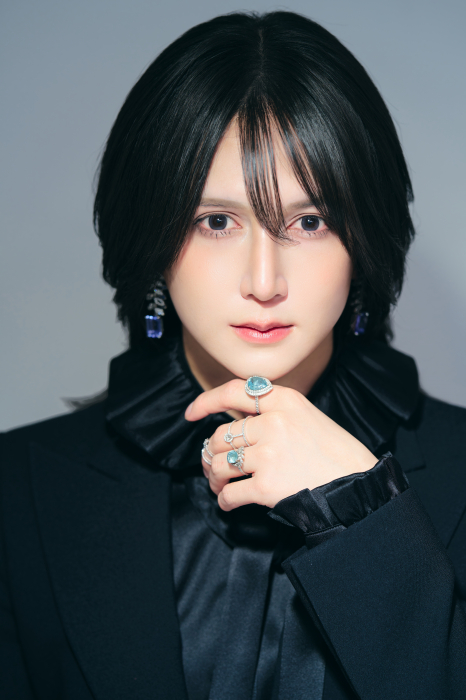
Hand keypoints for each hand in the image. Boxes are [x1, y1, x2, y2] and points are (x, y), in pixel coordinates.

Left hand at [185, 379, 377, 510]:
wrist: (359, 486)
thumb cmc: (335, 453)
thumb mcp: (308, 416)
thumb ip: (274, 412)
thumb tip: (234, 421)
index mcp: (284, 400)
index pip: (233, 391)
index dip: (206, 401)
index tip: (191, 413)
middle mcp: (273, 422)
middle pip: (221, 436)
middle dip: (212, 454)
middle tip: (214, 467)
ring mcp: (269, 453)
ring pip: (220, 464)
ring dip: (214, 478)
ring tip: (220, 486)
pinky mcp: (267, 485)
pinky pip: (229, 493)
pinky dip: (224, 501)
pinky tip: (229, 503)